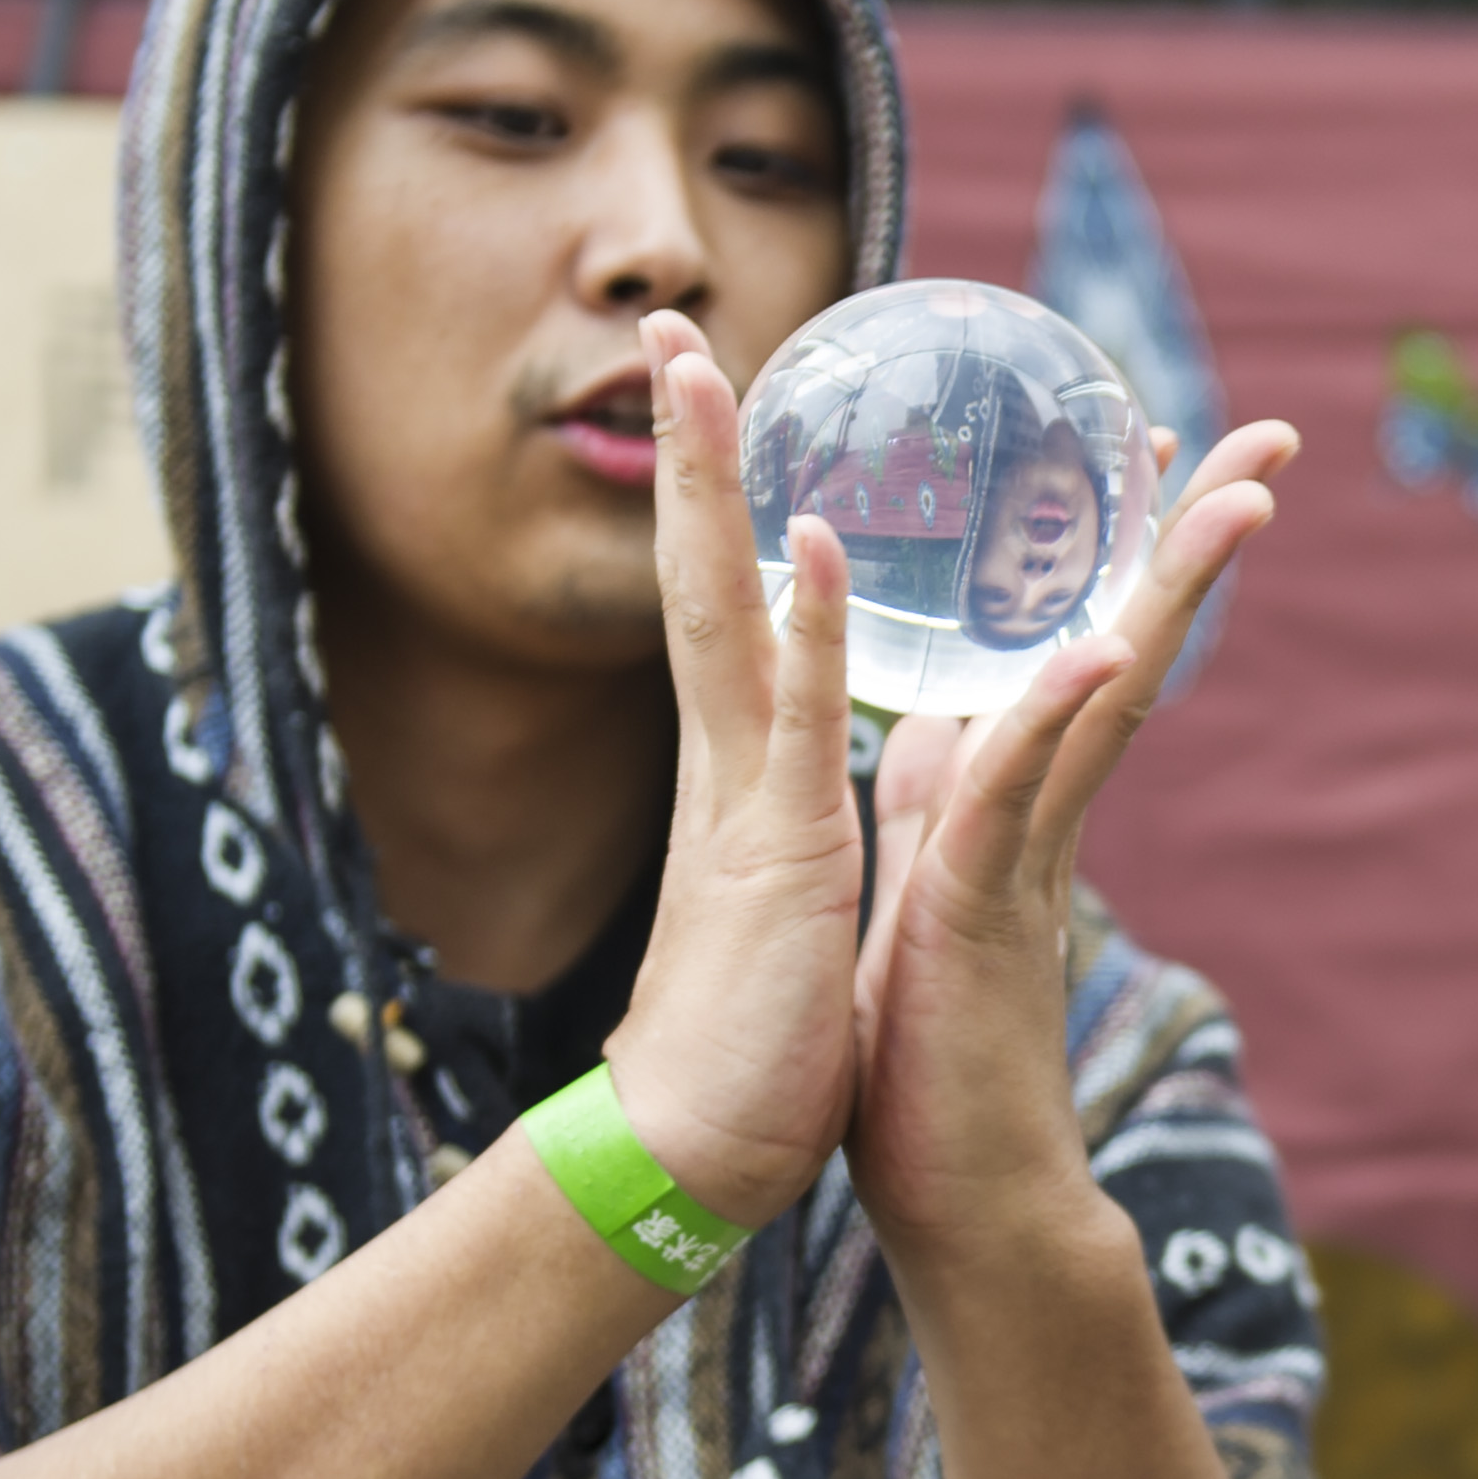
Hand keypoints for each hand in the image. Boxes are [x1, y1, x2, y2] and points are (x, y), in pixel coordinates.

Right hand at [600, 310, 874, 1222]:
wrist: (700, 1152)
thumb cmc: (751, 1044)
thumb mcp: (782, 902)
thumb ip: (784, 828)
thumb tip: (792, 787)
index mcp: (740, 778)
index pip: (720, 609)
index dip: (716, 506)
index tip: (713, 404)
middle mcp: (728, 767)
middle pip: (697, 575)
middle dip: (689, 449)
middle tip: (671, 326)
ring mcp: (745, 800)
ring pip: (725, 611)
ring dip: (719, 486)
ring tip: (706, 364)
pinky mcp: (781, 851)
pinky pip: (794, 720)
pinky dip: (800, 626)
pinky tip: (806, 536)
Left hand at [842, 418, 1298, 1244]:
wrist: (963, 1208)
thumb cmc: (929, 1076)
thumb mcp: (919, 908)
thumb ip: (935, 818)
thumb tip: (935, 736)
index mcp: (1014, 808)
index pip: (1083, 650)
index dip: (1128, 552)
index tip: (1162, 453)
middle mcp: (1043, 817)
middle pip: (1134, 645)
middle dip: (1197, 537)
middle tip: (1273, 436)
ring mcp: (1027, 859)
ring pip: (1109, 696)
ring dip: (1174, 589)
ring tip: (1245, 493)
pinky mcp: (986, 911)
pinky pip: (1020, 798)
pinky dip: (1055, 718)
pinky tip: (1101, 646)